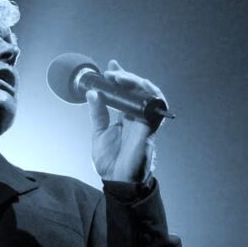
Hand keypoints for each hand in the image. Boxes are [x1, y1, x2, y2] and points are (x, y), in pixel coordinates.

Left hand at [88, 60, 165, 181]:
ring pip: (149, 94)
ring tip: (120, 77)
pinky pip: (155, 107)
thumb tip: (92, 93)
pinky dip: (149, 95)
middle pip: (138, 90)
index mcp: (125, 118)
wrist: (117, 181)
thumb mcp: (98, 133)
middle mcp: (137, 117)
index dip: (122, 77)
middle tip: (112, 73)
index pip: (126, 92)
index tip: (112, 65)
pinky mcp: (150, 128)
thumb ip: (97, 113)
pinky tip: (137, 87)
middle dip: (126, 77)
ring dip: (136, 82)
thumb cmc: (110, 163)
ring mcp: (145, 121)